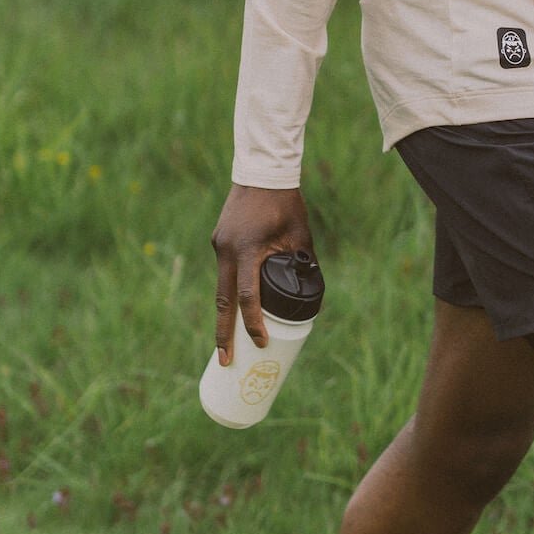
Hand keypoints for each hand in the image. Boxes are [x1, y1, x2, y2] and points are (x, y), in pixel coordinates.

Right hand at [211, 183, 315, 364]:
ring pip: (220, 287)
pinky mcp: (219, 240)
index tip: (259, 343)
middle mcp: (228, 249)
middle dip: (223, 334)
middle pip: (222, 301)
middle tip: (225, 361)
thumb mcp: (300, 235)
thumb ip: (305, 264)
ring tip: (227, 343)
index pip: (247, 296)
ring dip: (224, 314)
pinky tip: (234, 306)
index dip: (252, 323)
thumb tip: (313, 297)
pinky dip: (228, 290)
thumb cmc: (286, 204)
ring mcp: (219, 244)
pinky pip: (224, 271)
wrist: (263, 172)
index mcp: (248, 249)